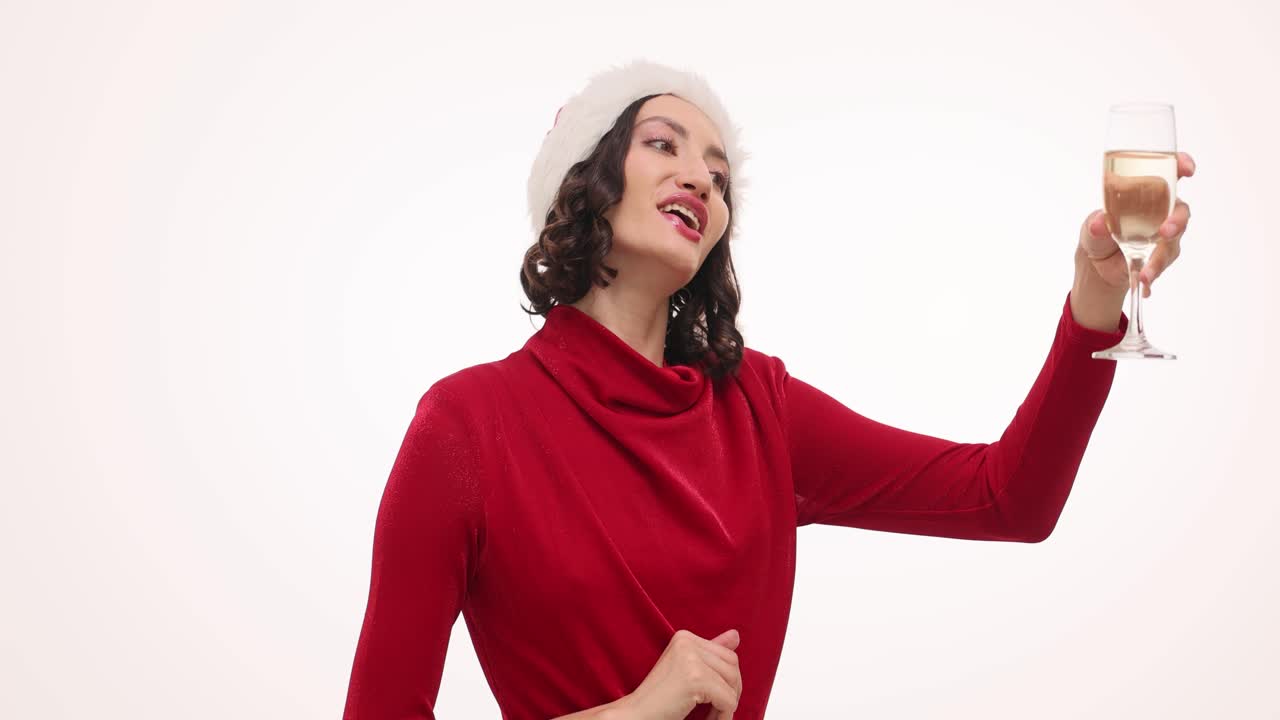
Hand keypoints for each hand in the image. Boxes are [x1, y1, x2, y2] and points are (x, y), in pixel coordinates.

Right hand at [616, 629, 742, 719]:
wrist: (636, 715)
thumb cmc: (660, 699)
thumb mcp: (687, 671)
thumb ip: (710, 653)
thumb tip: (736, 635)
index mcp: (684, 638)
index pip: (728, 655)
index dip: (726, 682)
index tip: (712, 699)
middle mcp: (687, 642)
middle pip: (733, 666)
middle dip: (731, 692)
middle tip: (715, 710)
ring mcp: (690, 659)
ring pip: (733, 683)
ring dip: (728, 705)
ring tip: (710, 716)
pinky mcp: (695, 678)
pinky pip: (728, 700)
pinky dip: (724, 716)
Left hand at [1078, 151, 1195, 297]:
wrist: (1097, 265)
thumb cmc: (1098, 233)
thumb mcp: (1090, 228)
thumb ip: (1095, 225)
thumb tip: (1099, 224)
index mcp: (1144, 192)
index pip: (1168, 172)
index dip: (1180, 165)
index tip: (1186, 168)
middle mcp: (1160, 210)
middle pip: (1180, 210)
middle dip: (1177, 221)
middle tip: (1165, 231)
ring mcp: (1164, 233)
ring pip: (1173, 241)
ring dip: (1160, 257)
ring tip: (1145, 272)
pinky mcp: (1162, 254)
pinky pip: (1163, 262)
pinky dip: (1152, 272)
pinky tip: (1143, 281)